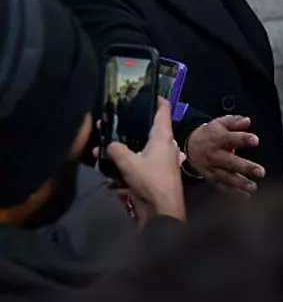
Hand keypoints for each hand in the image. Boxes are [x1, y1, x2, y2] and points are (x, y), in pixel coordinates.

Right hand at [103, 99, 184, 222]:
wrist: (162, 209)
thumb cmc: (150, 180)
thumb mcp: (127, 161)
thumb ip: (115, 149)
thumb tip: (107, 145)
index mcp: (163, 137)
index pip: (163, 110)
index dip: (157, 99)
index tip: (147, 91)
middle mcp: (163, 146)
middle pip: (145, 129)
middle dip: (126, 128)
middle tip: (107, 125)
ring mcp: (159, 160)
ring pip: (137, 148)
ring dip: (120, 150)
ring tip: (99, 151)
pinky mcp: (153, 174)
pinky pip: (136, 164)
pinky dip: (122, 165)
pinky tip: (106, 169)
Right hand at [184, 115, 264, 194]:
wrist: (190, 146)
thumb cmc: (210, 135)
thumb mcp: (220, 123)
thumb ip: (234, 122)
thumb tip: (247, 121)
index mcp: (218, 139)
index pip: (231, 138)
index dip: (243, 139)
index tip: (255, 140)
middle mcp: (215, 155)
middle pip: (230, 162)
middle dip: (245, 167)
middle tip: (260, 172)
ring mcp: (212, 168)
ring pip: (226, 177)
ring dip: (240, 183)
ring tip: (253, 187)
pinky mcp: (211, 178)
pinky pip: (222, 187)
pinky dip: (233, 193)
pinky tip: (244, 196)